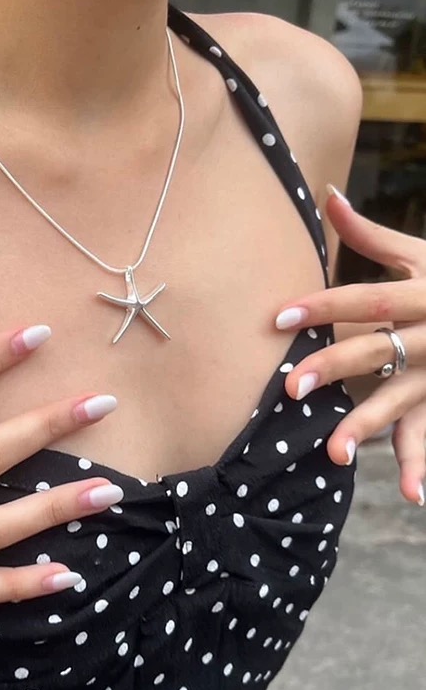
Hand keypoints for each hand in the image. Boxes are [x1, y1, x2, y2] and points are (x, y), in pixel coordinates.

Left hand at [274, 186, 425, 506]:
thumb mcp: (423, 255)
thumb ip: (371, 235)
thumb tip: (326, 195)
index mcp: (422, 292)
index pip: (365, 298)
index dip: (322, 306)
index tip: (278, 318)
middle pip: (377, 351)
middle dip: (335, 368)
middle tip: (290, 388)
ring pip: (403, 401)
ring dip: (369, 427)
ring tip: (333, 454)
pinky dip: (420, 465)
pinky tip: (411, 494)